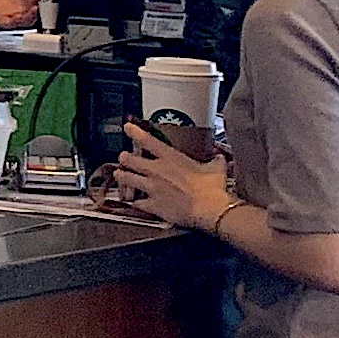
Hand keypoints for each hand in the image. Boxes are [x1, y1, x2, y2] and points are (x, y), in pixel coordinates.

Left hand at [0, 0, 42, 28]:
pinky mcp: (3, 20)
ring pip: (29, 21)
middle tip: (45, 5)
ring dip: (33, 17)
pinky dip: (18, 22)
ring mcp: (15, 14)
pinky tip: (20, 15)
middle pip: (40, 13)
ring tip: (35, 10)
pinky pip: (13, 25)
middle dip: (45, 11)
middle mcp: (25, 5)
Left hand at [111, 118, 236, 231]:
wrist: (210, 209)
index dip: (134, 132)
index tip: (127, 127)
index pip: (147, 140)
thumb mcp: (217, 168)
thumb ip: (215, 161)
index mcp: (171, 158)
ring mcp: (152, 188)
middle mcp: (157, 171)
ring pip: (125, 179)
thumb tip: (219, 157)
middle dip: (124, 158)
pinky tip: (133, 202)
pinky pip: (136, 203)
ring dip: (121, 176)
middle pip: (128, 160)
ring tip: (119, 175)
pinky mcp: (152, 205)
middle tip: (123, 158)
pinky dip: (133, 202)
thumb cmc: (212, 189)